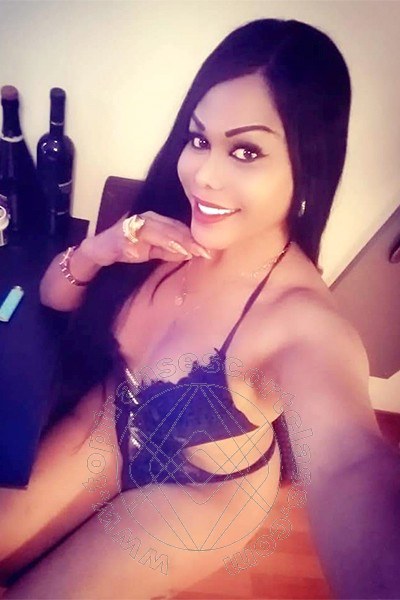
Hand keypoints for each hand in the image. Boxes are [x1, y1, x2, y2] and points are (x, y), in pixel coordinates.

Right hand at [80, 211, 211, 266]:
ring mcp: (134, 224)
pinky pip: (143, 236)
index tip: (209, 250)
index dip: (194, 238)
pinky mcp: (122, 234)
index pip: (179, 227)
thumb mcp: (153, 252)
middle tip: (206, 252)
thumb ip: (170, 251)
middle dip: (190, 238)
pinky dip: (159, 242)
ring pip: (160, 228)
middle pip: (173, 225)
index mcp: (156, 221)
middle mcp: (146, 218)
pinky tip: (171, 249)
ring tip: (192, 250)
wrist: (97, 251)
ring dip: (177, 239)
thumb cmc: (126, 249)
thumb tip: (192, 252)